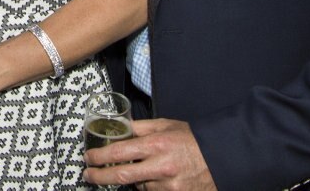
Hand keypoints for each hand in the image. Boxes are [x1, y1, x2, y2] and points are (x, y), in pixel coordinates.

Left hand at [84, 119, 215, 189]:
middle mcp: (161, 167)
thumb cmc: (192, 140)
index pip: (120, 152)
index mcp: (157, 145)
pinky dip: (148, 186)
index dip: (100, 157)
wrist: (221, 158)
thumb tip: (120, 127)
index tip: (88, 158)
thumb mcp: (166, 125)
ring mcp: (168, 185)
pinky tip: (154, 179)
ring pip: (138, 186)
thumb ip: (141, 128)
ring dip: (132, 180)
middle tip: (88, 175)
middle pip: (122, 176)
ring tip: (141, 169)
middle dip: (100, 177)